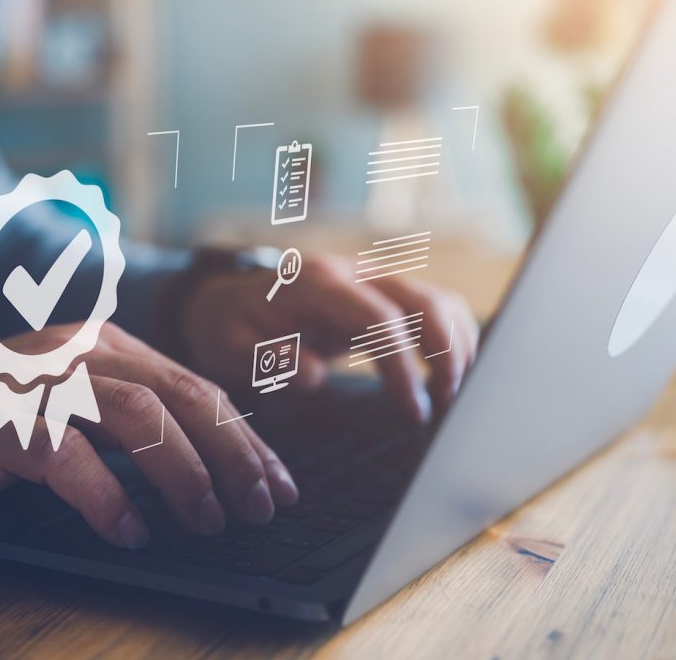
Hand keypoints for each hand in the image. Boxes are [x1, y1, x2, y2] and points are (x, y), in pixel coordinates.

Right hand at [0, 323, 297, 548]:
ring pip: (139, 416)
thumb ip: (125, 419)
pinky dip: (107, 499)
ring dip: (184, 474)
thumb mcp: (65, 406)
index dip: (243, 437)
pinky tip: (130, 534)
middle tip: (262, 507)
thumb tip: (205, 468)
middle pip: (180, 396)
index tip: (277, 483)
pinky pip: (69, 457)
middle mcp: (77, 351)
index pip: (193, 387)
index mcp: (102, 344)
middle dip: (233, 454)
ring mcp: (37, 381)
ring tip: (209, 522)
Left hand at [180, 256, 479, 421]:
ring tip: (452, 397)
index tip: (412, 411)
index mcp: (316, 283)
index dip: (403, 365)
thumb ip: (268, 360)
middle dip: (446, 354)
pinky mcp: (381, 294)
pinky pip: (433, 307)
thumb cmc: (230, 327)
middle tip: (448, 405)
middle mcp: (352, 272)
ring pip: (437, 300)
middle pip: (423, 301)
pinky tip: (448, 378)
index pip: (379, 318)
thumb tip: (314, 375)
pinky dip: (451, 339)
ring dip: (456, 347)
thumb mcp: (229, 346)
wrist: (227, 300)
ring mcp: (371, 278)